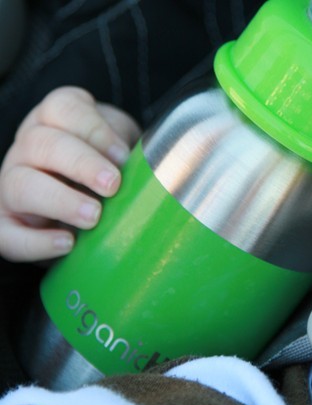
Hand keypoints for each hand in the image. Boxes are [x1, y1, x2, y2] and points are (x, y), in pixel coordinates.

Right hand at [0, 87, 140, 261]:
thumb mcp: (119, 151)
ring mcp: (13, 185)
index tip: (122, 156)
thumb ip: (128, 152)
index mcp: (57, 122)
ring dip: (60, 200)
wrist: (79, 211)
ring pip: (21, 184)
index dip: (93, 129)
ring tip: (93, 217)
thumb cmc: (105, 173)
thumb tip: (152, 169)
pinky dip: (34, 241)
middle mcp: (29, 148)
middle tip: (112, 185)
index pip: (63, 108)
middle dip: (81, 164)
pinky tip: (67, 244)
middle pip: (42, 143)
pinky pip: (5, 234)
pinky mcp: (7, 224)